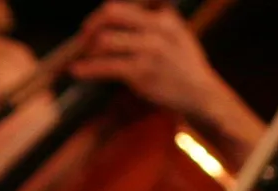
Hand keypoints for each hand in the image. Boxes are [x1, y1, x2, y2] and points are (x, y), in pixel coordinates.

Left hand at [71, 3, 265, 166]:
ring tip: (81, 59)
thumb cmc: (185, 67)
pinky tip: (77, 71)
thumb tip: (132, 12)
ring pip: (105, 40)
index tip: (91, 27)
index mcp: (164, 18)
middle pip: (111, 14)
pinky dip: (87, 69)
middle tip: (82, 41)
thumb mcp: (178, 34)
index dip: (100, 15)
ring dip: (88, 50)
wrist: (201, 95)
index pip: (122, 7)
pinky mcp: (141, 73)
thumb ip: (158, 19)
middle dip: (91, 26)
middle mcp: (157, 29)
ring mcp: (149, 51)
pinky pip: (106, 67)